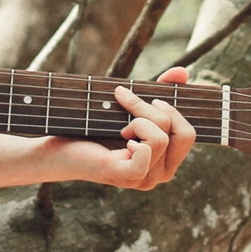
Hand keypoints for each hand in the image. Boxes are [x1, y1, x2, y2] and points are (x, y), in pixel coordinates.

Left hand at [45, 66, 196, 189]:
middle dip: (155, 110)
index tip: (151, 99)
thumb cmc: (98, 127)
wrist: (62, 147)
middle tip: (130, 105)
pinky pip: (147, 153)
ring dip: (138, 120)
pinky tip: (122, 137)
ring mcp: (146, 179)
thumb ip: (161, 90)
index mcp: (168, 161)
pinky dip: (136, 137)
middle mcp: (162, 174)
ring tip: (121, 126)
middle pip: (182, 134)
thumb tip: (183, 72)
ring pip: (161, 138)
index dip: (173, 108)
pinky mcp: (127, 176)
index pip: (189, 134)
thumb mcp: (134, 107)